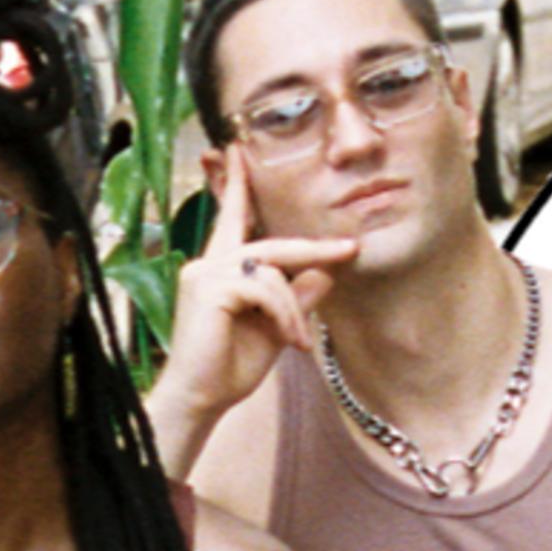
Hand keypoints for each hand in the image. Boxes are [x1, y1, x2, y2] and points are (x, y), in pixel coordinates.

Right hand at [164, 149, 356, 429]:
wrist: (200, 399)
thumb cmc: (229, 367)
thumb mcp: (276, 328)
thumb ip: (296, 299)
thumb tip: (326, 274)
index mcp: (219, 268)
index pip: (232, 219)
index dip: (237, 185)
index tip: (238, 150)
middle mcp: (206, 264)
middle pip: (270, 243)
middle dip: (313, 248)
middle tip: (351, 248)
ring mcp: (204, 273)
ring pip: (272, 268)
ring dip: (295, 308)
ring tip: (300, 342)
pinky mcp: (209, 288)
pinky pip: (264, 288)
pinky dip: (285, 314)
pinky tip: (289, 341)